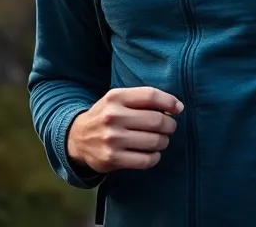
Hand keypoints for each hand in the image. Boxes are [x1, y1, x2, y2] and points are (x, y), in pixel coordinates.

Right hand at [67, 87, 182, 172]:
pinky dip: (155, 157)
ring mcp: (112, 139)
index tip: (178, 108)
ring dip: (163, 142)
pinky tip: (151, 153)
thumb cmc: (106, 116)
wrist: (77, 138)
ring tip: (160, 141)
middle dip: (169, 125)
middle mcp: (113, 117)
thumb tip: (177, 107)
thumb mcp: (117, 100)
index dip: (169, 102)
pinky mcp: (112, 159)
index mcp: (115, 97)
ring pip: (154, 141)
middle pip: (157, 120)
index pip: (150, 95)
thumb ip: (142, 99)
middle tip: (169, 128)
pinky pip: (146, 160)